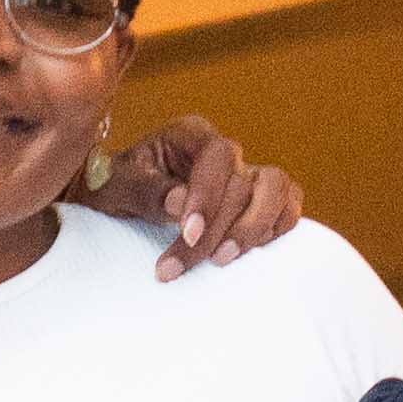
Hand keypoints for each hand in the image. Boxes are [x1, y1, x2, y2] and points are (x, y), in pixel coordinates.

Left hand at [111, 115, 308, 270]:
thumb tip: (182, 201)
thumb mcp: (116, 187)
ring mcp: (247, 173)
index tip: (187, 232)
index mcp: (189, 135)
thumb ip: (147, 190)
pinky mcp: (259, 200)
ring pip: (276, 189)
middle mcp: (224, 151)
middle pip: (241, 183)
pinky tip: (242, 252)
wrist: (118, 198)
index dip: (208, 194)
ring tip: (220, 260)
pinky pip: (287, 208)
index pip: (217, 154)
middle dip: (213, 231)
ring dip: (252, 229)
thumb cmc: (115, 187)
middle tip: (177, 266)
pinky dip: (274, 229)